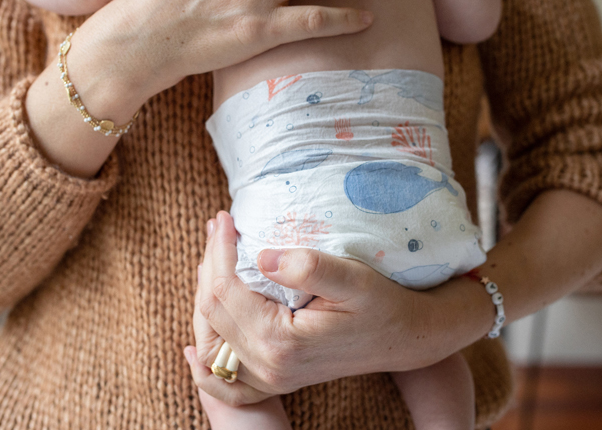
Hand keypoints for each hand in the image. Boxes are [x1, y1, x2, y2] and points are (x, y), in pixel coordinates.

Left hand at [185, 211, 456, 405]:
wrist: (407, 338)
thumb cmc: (383, 304)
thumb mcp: (354, 279)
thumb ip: (308, 267)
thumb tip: (260, 255)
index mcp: (281, 341)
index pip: (226, 289)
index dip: (219, 249)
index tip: (225, 217)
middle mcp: (268, 366)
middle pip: (213, 309)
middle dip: (209, 262)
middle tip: (217, 225)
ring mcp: (270, 378)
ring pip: (212, 336)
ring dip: (205, 292)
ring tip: (212, 254)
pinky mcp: (276, 379)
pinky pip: (227, 383)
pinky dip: (206, 366)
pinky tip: (194, 348)